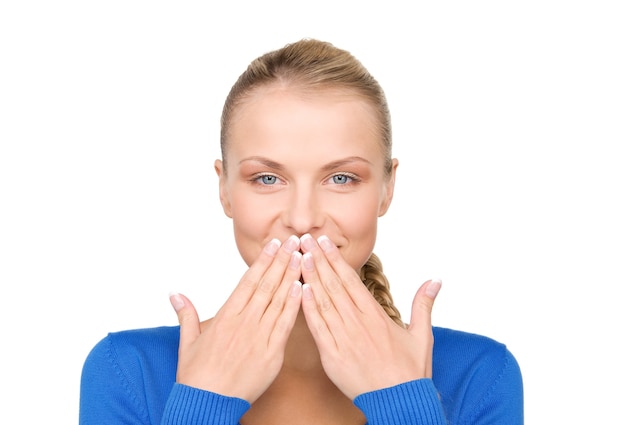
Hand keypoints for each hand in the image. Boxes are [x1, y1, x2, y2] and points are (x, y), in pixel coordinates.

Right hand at [169, 236, 302, 402]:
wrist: (207, 403)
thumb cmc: (197, 375)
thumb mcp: (187, 342)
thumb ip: (186, 315)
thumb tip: (175, 294)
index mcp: (225, 316)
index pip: (248, 281)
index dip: (263, 261)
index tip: (274, 244)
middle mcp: (244, 322)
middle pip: (266, 285)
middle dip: (281, 260)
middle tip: (294, 240)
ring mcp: (259, 336)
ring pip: (278, 300)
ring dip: (291, 276)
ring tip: (301, 257)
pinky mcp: (272, 353)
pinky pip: (285, 325)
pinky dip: (294, 306)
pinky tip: (301, 289)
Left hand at [299, 233, 440, 399]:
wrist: (399, 402)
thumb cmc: (410, 371)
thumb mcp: (423, 336)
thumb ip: (424, 305)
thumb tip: (435, 280)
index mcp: (376, 315)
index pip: (351, 279)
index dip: (335, 259)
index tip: (324, 242)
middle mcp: (358, 322)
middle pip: (334, 285)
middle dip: (319, 260)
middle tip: (305, 239)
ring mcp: (343, 338)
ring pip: (323, 302)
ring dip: (310, 278)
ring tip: (300, 257)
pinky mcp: (332, 355)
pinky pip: (317, 328)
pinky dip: (308, 308)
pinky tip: (300, 291)